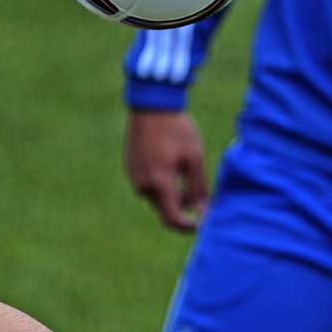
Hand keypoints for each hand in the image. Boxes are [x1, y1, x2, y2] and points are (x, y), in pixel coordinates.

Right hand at [125, 109, 207, 231]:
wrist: (151, 106)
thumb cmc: (177, 130)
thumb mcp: (194, 158)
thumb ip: (198, 188)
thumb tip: (201, 212)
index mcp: (160, 183)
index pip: (172, 218)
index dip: (187, 226)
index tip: (201, 223)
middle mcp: (143, 185)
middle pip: (164, 207)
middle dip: (182, 204)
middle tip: (197, 188)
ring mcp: (133, 176)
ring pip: (156, 196)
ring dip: (170, 191)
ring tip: (182, 166)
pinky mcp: (129, 168)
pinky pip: (147, 184)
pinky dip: (160, 181)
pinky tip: (169, 160)